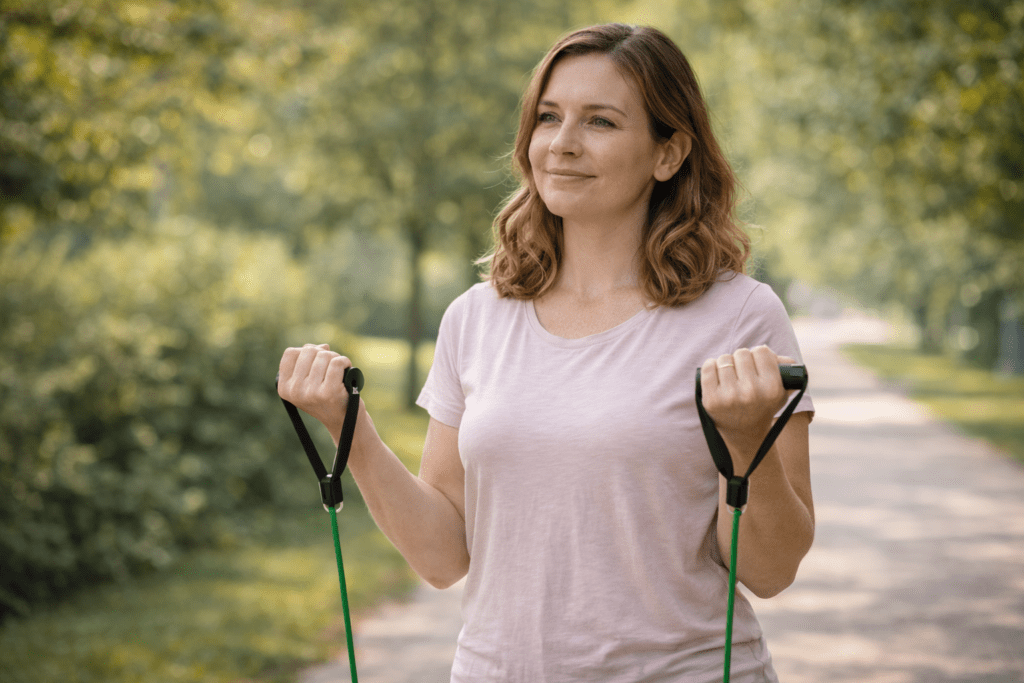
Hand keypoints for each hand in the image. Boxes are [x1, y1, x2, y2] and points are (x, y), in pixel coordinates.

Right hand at [277, 343, 353, 439]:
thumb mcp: (309, 382)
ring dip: (336, 358)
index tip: (316, 362)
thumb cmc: (327, 398)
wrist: (344, 421)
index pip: (290, 353)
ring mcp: (311, 392)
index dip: (306, 351)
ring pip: (324, 355)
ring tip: (339, 372)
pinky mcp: (329, 392)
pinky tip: (347, 369)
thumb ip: (309, 362)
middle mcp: (295, 390)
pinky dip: (345, 362)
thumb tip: (321, 346)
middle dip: (323, 354)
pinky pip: (337, 362)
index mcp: (285, 388)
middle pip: (309, 351)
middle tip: (331, 367)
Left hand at [699, 346, 794, 471]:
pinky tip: (718, 375)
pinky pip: (708, 367)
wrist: (744, 432)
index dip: (760, 355)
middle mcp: (751, 393)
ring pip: (724, 359)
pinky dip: (712, 366)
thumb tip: (772, 353)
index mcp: (772, 389)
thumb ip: (786, 368)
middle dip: (742, 360)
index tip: (758, 364)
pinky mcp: (711, 400)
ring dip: (727, 364)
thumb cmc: (763, 405)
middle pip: (742, 353)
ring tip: (731, 376)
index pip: (762, 351)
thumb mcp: (782, 391)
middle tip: (743, 372)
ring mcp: (729, 397)